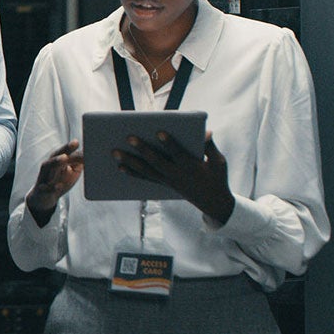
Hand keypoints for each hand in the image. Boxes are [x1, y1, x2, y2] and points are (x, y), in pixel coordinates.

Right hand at [25, 140, 83, 226]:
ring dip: (56, 162)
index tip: (79, 141)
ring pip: (48, 167)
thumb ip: (79, 161)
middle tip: (75, 143)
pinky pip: (47, 188)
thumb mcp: (72, 170)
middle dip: (65, 149)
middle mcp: (49, 166)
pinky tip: (59, 185)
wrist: (44, 197)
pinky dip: (52, 187)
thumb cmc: (61, 180)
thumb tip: (91, 155)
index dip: (72, 146)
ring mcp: (44, 177)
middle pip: (56, 155)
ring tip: (64, 158)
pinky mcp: (42, 190)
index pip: (65, 151)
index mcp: (57, 160)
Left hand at [113, 132, 234, 224]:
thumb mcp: (219, 162)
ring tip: (115, 152)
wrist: (213, 202)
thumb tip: (206, 132)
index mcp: (192, 167)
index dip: (169, 143)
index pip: (178, 154)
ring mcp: (169, 181)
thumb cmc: (217, 177)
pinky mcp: (164, 184)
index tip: (159, 131)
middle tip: (128, 137)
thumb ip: (210, 146)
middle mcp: (177, 175)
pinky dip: (133, 173)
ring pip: (146, 171)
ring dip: (130, 162)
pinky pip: (146, 178)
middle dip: (142, 149)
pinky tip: (120, 166)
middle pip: (156, 162)